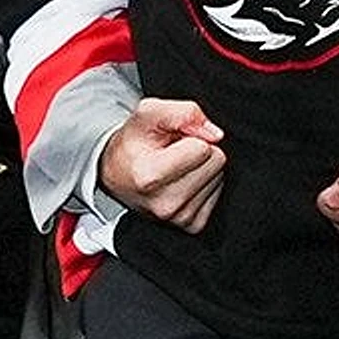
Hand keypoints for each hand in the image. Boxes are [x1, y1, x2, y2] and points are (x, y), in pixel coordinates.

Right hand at [98, 99, 226, 231]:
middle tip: (175, 153)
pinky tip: (182, 180)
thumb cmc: (133, 144)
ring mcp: (181, 218)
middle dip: (200, 150)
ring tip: (176, 167)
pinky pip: (218, 192)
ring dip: (202, 167)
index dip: (191, 134)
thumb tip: (216, 134)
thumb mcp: (148, 113)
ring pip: (220, 176)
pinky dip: (204, 183)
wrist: (118, 176)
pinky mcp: (193, 225)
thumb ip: (182, 113)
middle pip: (217, 161)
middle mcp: (166, 204)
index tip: (172, 140)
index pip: (203, 147)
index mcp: (150, 177)